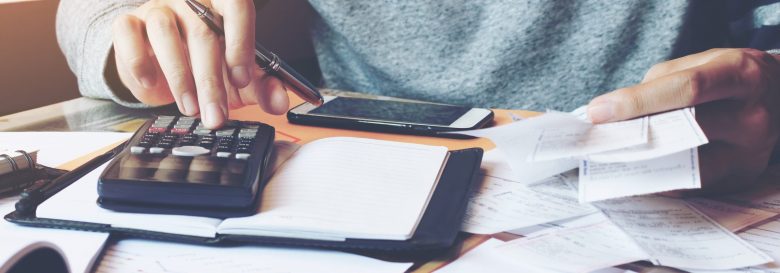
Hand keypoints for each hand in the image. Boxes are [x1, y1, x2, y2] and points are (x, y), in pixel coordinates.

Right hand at [111, 0, 289, 128]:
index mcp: (223, 7)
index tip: (242, 79)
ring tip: (190, 109)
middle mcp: (191, 2)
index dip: (241, 42)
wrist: (159, 66)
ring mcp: (159, 9)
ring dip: (180, 78)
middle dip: (211, 82)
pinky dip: (138, 61)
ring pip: (166, 34)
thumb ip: (262, 88)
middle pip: (203, 33)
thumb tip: (280, 102)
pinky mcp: (129, 23)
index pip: (237, 7)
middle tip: (216, 115)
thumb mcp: (238, 80)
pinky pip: (128, 33)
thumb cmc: (204, 66)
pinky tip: (150, 82)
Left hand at [587, 48, 779, 193]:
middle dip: (633, 136)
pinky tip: (631, 172)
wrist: (779, 98)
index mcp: (741, 75)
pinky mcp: (741, 177)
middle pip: (685, 130)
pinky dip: (658, 179)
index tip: (597, 111)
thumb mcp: (700, 63)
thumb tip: (614, 115)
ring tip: (606, 158)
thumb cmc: (728, 77)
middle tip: (594, 140)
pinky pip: (691, 184)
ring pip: (686, 165)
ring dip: (641, 163)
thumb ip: (659, 85)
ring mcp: (751, 152)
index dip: (637, 101)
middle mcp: (752, 116)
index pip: (686, 90)